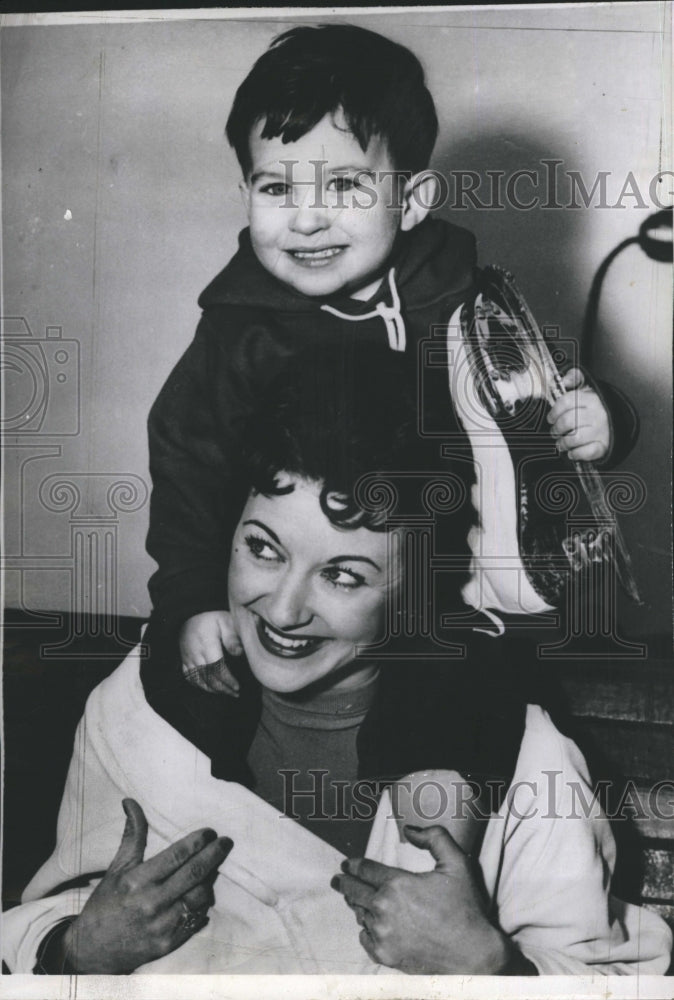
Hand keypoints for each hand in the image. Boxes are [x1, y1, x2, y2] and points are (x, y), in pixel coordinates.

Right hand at [61, 799, 232, 972]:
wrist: (93, 950)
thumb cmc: (106, 903)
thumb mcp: (117, 868)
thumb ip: (132, 836)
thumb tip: (131, 803)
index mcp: (138, 881)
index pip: (177, 855)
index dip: (198, 841)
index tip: (210, 832)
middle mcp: (152, 903)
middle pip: (194, 874)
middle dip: (215, 854)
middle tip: (226, 843)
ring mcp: (162, 925)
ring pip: (200, 896)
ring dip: (211, 879)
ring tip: (213, 868)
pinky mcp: (169, 943)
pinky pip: (197, 919)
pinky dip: (203, 904)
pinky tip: (204, 892)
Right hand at [179, 611, 242, 694]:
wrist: (190, 614)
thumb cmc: (211, 618)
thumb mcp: (225, 621)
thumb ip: (232, 637)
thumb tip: (239, 653)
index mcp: (207, 645)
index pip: (217, 669)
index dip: (227, 680)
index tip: (237, 687)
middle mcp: (196, 654)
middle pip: (209, 678)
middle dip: (223, 688)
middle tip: (235, 693)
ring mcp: (188, 658)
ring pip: (199, 680)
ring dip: (212, 690)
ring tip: (226, 693)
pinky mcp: (184, 660)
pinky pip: (189, 677)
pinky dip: (199, 685)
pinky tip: (209, 688)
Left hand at [333, 824, 521, 974]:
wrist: (473, 955)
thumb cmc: (466, 908)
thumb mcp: (457, 863)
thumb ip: (434, 838)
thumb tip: (409, 830)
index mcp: (397, 884)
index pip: (365, 869)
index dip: (353, 864)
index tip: (346, 864)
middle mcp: (384, 909)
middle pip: (354, 891)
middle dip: (344, 883)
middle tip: (338, 880)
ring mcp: (383, 934)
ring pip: (360, 914)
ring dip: (357, 905)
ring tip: (355, 900)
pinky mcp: (385, 955)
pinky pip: (365, 938)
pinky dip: (366, 930)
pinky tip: (369, 925)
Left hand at [547, 369, 610, 461]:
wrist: (616, 423)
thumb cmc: (595, 408)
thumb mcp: (586, 388)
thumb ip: (574, 378)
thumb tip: (565, 379)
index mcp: (592, 399)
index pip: (566, 402)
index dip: (554, 411)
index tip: (551, 417)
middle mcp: (598, 414)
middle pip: (568, 421)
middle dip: (556, 428)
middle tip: (555, 431)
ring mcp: (601, 431)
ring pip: (575, 438)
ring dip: (563, 443)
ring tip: (561, 443)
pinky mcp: (603, 446)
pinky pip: (586, 452)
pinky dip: (576, 454)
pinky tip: (572, 452)